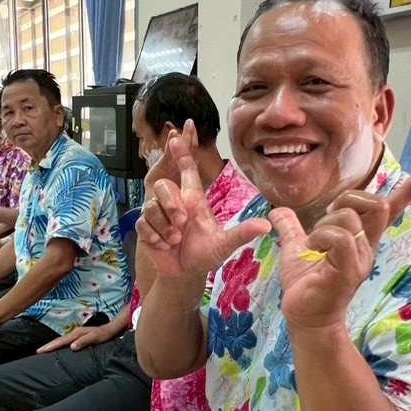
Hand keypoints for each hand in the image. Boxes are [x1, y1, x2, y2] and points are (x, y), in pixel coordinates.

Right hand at [37, 322, 117, 353]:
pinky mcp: (78, 337)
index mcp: (76, 334)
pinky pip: (65, 342)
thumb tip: (71, 346)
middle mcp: (74, 333)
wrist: (111, 330)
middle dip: (47, 346)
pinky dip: (59, 345)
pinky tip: (57, 349)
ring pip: (61, 341)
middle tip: (37, 351)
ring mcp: (76, 335)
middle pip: (58, 340)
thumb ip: (84, 341)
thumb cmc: (104, 335)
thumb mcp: (95, 338)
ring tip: (44, 351)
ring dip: (52, 345)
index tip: (41, 351)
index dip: (50, 346)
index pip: (61, 341)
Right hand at [138, 120, 270, 282]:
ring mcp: (159, 215)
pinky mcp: (147, 228)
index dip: (182, 153)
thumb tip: (266, 225)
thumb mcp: (225, 245)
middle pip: (164, 186)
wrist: (185, 273)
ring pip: (152, 206)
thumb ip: (242, 233)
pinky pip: (143, 223)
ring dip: (164, 226)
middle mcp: (176, 204)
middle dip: (172, 205)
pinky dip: (154, 236)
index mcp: (194, 201)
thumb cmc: (205, 254)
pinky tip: (163, 245)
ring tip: (175, 240)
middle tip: (182, 224)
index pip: (187, 171)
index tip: (175, 137)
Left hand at [271, 174, 410, 332]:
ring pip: (350, 218)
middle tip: (326, 219)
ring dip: (324, 224)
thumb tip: (277, 211)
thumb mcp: (297, 249)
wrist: (305, 317)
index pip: (388, 212)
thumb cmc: (306, 285)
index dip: (406, 193)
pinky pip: (341, 238)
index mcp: (360, 240)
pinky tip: (314, 250)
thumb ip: (292, 229)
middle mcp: (366, 248)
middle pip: (375, 204)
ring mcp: (360, 259)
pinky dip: (321, 236)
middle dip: (348, 199)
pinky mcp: (349, 271)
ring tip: (314, 245)